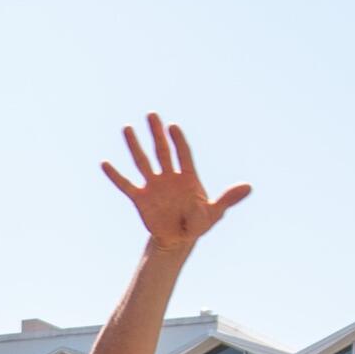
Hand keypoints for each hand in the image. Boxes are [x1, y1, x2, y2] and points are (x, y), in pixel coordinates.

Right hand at [102, 115, 249, 254]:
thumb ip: (228, 198)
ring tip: (127, 128)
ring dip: (135, 146)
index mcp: (188, 177)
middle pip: (162, 151)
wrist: (179, 239)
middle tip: (152, 114)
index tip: (173, 128)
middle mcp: (169, 177)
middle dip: (157, 133)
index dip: (178, 141)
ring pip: (143, 162)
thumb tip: (249, 187)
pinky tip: (105, 163)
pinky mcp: (141, 199)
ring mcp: (153, 186)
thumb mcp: (214, 213)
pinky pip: (126, 185)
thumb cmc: (198, 222)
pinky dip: (116, 176)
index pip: (183, 154)